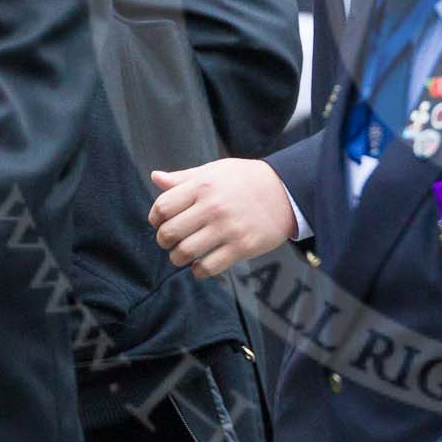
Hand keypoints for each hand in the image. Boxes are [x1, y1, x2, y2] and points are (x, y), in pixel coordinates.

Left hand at [150, 158, 297, 276]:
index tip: (160, 223)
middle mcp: (213, 207)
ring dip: (178, 258)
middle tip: (170, 242)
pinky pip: (208, 267)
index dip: (155, 219)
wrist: (285, 191)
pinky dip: (198, 271)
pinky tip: (200, 265)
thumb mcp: (214, 170)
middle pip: (170, 233)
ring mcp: (227, 228)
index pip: (163, 207)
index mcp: (203, 185)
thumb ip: (183, 177)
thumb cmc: (246, 179)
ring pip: (185, 253)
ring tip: (183, 254)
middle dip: (164, 241)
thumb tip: (155, 177)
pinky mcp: (242, 247)